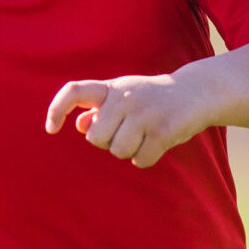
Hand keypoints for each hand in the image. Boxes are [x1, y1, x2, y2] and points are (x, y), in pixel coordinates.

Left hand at [45, 74, 211, 167]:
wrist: (196, 92)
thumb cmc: (154, 98)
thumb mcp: (125, 96)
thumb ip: (100, 109)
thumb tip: (78, 125)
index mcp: (112, 88)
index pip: (74, 91)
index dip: (56, 109)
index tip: (51, 129)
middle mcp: (125, 97)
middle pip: (95, 137)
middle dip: (107, 143)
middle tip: (125, 134)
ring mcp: (144, 113)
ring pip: (117, 150)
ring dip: (129, 151)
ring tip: (143, 137)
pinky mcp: (163, 130)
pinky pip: (140, 159)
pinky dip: (146, 158)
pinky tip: (156, 145)